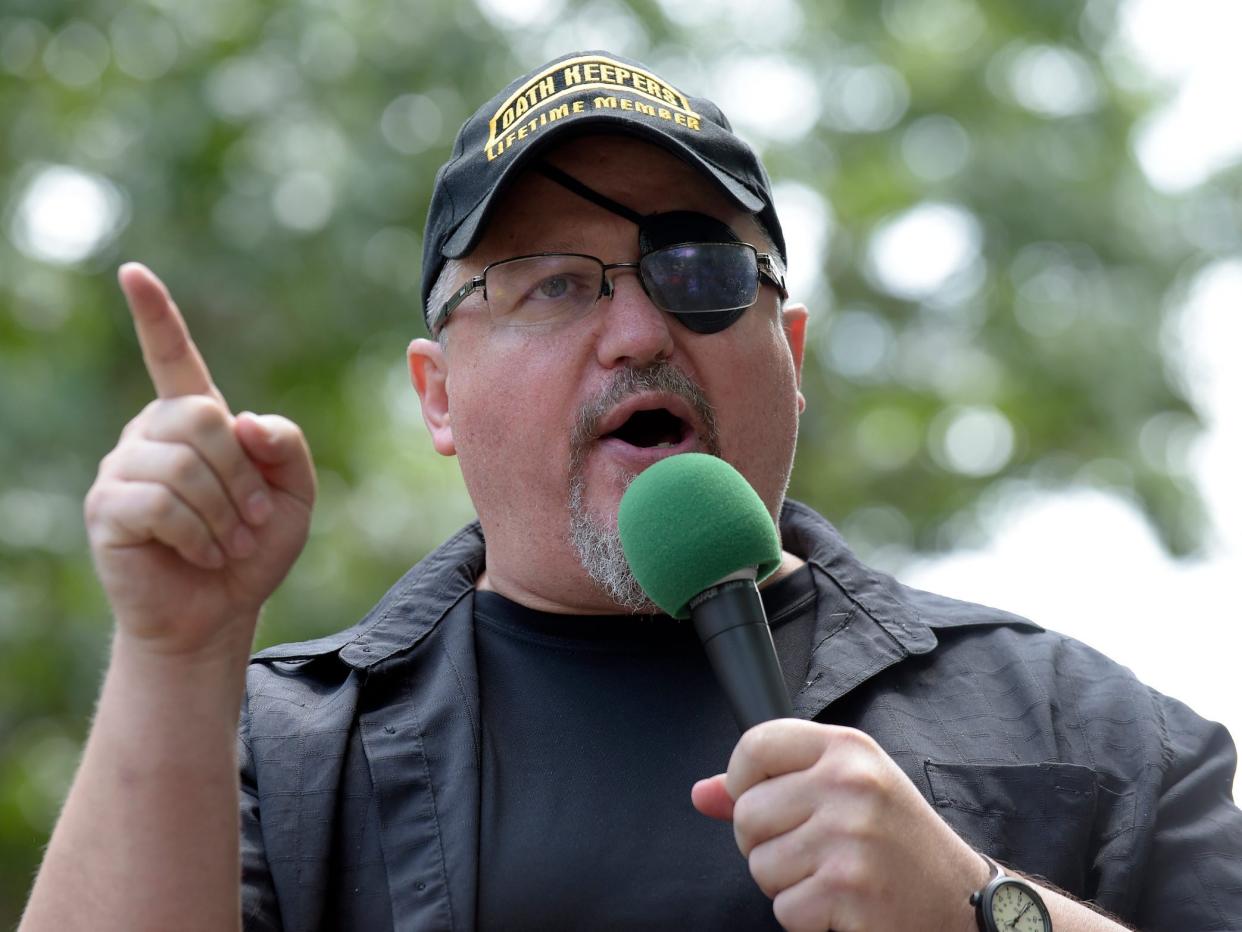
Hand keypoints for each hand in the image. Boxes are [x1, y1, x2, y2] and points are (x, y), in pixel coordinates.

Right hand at [84, 263, 314, 657]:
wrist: (220, 611)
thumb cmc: (254, 549)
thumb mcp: (294, 493)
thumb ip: (285, 445)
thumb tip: (239, 418)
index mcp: (196, 420)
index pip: (172, 357)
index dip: (155, 316)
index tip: (133, 271)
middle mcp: (152, 433)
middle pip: (202, 417)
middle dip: (242, 476)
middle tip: (252, 520)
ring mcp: (123, 468)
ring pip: (182, 464)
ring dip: (224, 513)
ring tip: (229, 545)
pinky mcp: (107, 508)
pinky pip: (159, 503)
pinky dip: (197, 534)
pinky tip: (201, 554)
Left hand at [692, 719, 989, 931]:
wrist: (962, 904)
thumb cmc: (895, 843)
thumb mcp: (844, 792)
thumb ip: (771, 785)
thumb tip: (701, 794)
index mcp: (847, 749)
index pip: (755, 744)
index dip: (742, 780)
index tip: (764, 801)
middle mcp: (850, 783)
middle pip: (747, 813)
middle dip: (765, 844)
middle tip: (813, 852)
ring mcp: (851, 836)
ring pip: (760, 865)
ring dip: (788, 884)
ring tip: (833, 877)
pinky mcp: (850, 889)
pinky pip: (785, 909)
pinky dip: (807, 918)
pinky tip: (844, 906)